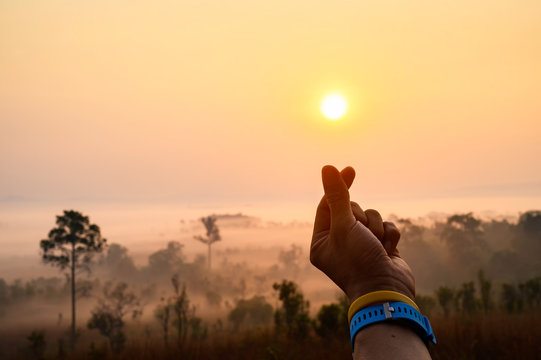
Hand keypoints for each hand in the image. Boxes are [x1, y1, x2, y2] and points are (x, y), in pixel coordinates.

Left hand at [310, 165, 414, 302]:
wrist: (388, 291)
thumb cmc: (359, 261)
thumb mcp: (344, 226)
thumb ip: (337, 196)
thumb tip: (327, 168)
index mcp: (321, 241)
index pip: (327, 205)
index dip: (338, 187)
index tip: (350, 170)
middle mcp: (339, 242)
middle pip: (351, 208)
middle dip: (361, 218)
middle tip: (362, 234)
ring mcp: (361, 245)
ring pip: (371, 216)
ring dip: (376, 228)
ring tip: (376, 246)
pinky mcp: (380, 247)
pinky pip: (386, 227)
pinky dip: (389, 235)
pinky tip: (388, 251)